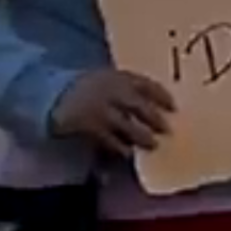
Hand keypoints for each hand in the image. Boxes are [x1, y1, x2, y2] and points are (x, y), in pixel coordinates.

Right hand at [49, 70, 175, 155]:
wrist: (56, 95)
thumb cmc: (91, 89)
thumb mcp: (109, 81)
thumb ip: (130, 90)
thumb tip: (161, 108)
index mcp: (118, 76)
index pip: (146, 84)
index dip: (161, 95)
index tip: (174, 107)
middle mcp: (110, 90)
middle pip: (138, 105)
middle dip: (154, 118)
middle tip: (167, 129)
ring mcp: (100, 108)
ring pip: (126, 124)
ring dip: (141, 136)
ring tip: (153, 145)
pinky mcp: (90, 125)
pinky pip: (108, 138)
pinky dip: (119, 147)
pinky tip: (128, 153)